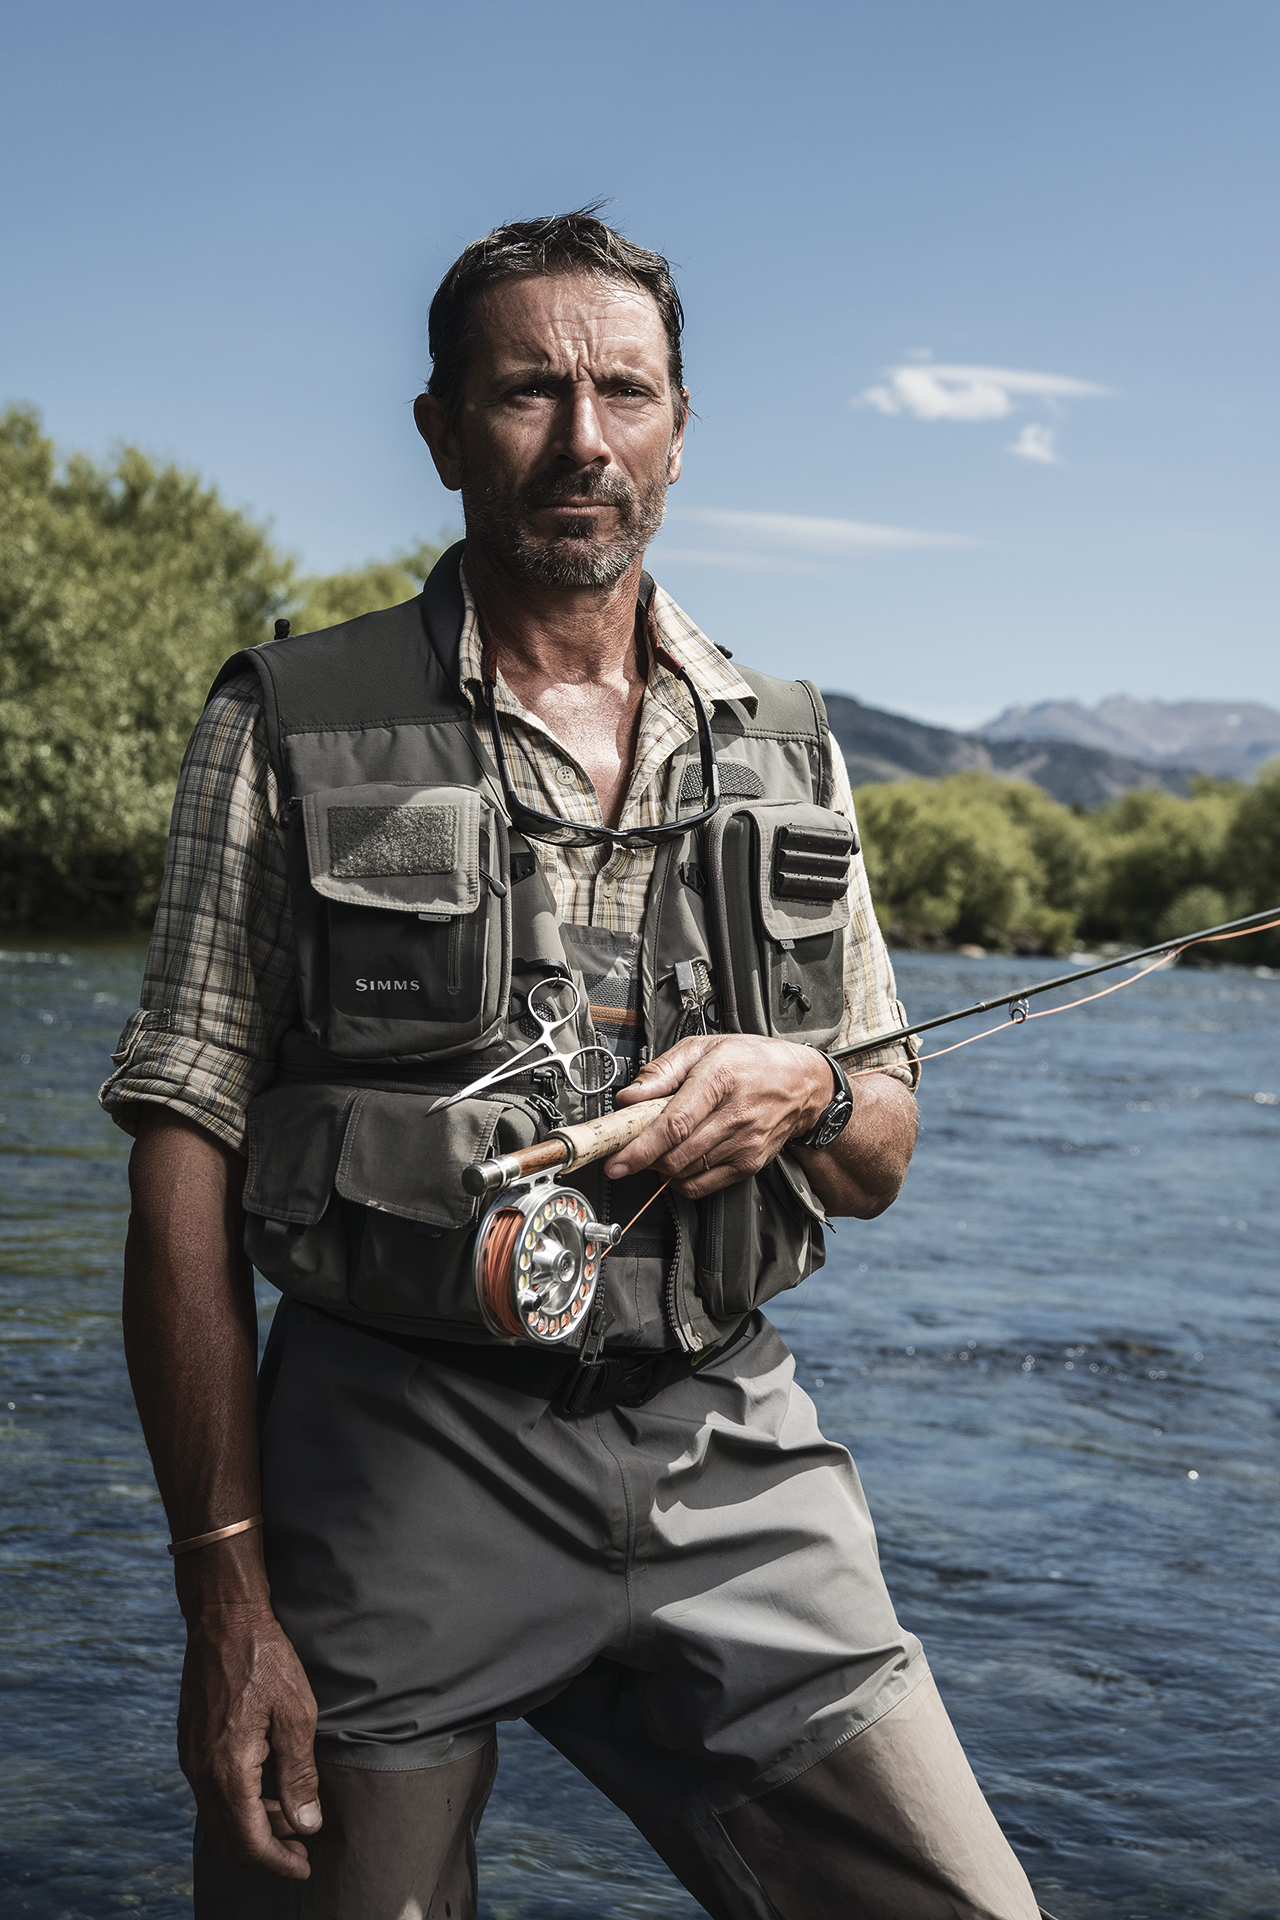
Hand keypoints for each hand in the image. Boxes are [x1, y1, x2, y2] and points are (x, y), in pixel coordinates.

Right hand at [178, 1607, 321, 1879]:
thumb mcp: (296, 1714)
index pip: (250, 1840)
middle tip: (301, 1846)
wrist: (223, 1618)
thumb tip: (306, 1824)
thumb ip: (299, 1774)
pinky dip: (238, 1805)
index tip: (305, 1866)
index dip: (279, 1861)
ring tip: (292, 1814)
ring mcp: (191, 1758)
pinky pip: (211, 1794)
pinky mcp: (190, 1744)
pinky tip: (267, 1788)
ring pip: (218, 1818)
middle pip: (229, 1839)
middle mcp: (201, 1772)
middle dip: (266, 1851)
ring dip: (253, 1827)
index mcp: (228, 1769)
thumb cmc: (266, 1659)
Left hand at [606, 1034, 830, 1197]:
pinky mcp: (749, 1164)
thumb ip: (662, 1071)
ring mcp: (744, 1144)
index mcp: (719, 1079)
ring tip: (661, 1146)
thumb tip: (629, 1096)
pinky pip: (703, 1186)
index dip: (640, 1147)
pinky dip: (681, 1180)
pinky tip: (678, 1161)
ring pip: (685, 1171)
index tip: (616, 1161)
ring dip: (662, 1166)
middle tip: (631, 1147)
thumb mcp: (704, 1047)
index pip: (674, 1124)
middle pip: (676, 1154)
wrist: (804, 1083)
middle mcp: (734, 1116)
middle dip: (644, 1158)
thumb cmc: (753, 1060)